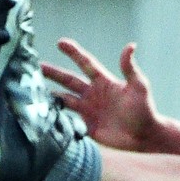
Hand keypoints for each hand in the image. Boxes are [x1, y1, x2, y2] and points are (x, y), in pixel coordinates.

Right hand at [41, 39, 159, 151]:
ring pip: (65, 99)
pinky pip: (68, 119)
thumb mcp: (139, 87)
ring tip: (34, 90)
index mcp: (104, 82)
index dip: (74, 53)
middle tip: (37, 66)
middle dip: (53, 73)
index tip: (61, 42)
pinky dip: (56, 115)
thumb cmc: (145, 110)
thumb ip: (130, 68)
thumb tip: (130, 46)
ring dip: (51, 95)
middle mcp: (93, 94)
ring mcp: (89, 110)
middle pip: (69, 80)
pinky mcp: (87, 126)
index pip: (86, 63)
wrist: (144, 137)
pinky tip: (44, 113)